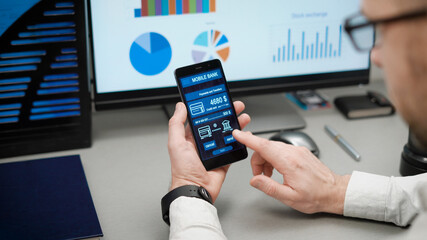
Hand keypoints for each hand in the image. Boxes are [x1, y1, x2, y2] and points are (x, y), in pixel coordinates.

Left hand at [167, 101, 250, 201]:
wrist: (195, 190)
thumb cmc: (182, 171)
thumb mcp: (176, 143)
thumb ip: (176, 124)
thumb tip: (180, 106)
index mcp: (191, 137)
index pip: (202, 118)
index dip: (211, 108)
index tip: (218, 100)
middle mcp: (203, 143)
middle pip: (218, 123)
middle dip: (228, 114)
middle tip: (236, 106)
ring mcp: (215, 151)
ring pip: (228, 134)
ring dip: (237, 125)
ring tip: (243, 118)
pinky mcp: (224, 159)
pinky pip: (234, 148)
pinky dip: (241, 141)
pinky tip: (245, 134)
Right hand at [233, 130, 349, 213]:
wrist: (333, 192)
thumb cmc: (315, 196)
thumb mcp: (289, 197)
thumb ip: (269, 187)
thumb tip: (254, 180)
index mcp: (289, 162)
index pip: (264, 146)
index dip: (248, 139)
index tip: (237, 134)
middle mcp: (293, 152)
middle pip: (265, 147)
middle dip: (257, 160)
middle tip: (260, 176)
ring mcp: (297, 150)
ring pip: (272, 148)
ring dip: (266, 160)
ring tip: (270, 176)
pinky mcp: (300, 151)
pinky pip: (281, 149)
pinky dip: (274, 158)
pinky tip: (278, 171)